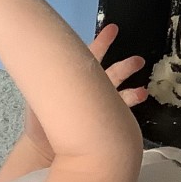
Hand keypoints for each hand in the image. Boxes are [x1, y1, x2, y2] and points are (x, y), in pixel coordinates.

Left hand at [23, 24, 147, 158]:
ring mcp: (100, 107)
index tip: (113, 30)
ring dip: (132, 90)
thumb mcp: (37, 96)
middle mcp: (90, 91)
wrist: (43, 151)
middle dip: (125, 67)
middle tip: (138, 61)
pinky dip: (131, 105)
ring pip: (119, 94)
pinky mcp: (105, 122)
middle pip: (111, 74)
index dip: (101, 44)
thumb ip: (43, 78)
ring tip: (143, 90)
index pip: (89, 57)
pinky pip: (121, 112)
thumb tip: (44, 56)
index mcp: (75, 79)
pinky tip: (140, 100)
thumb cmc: (39, 122)